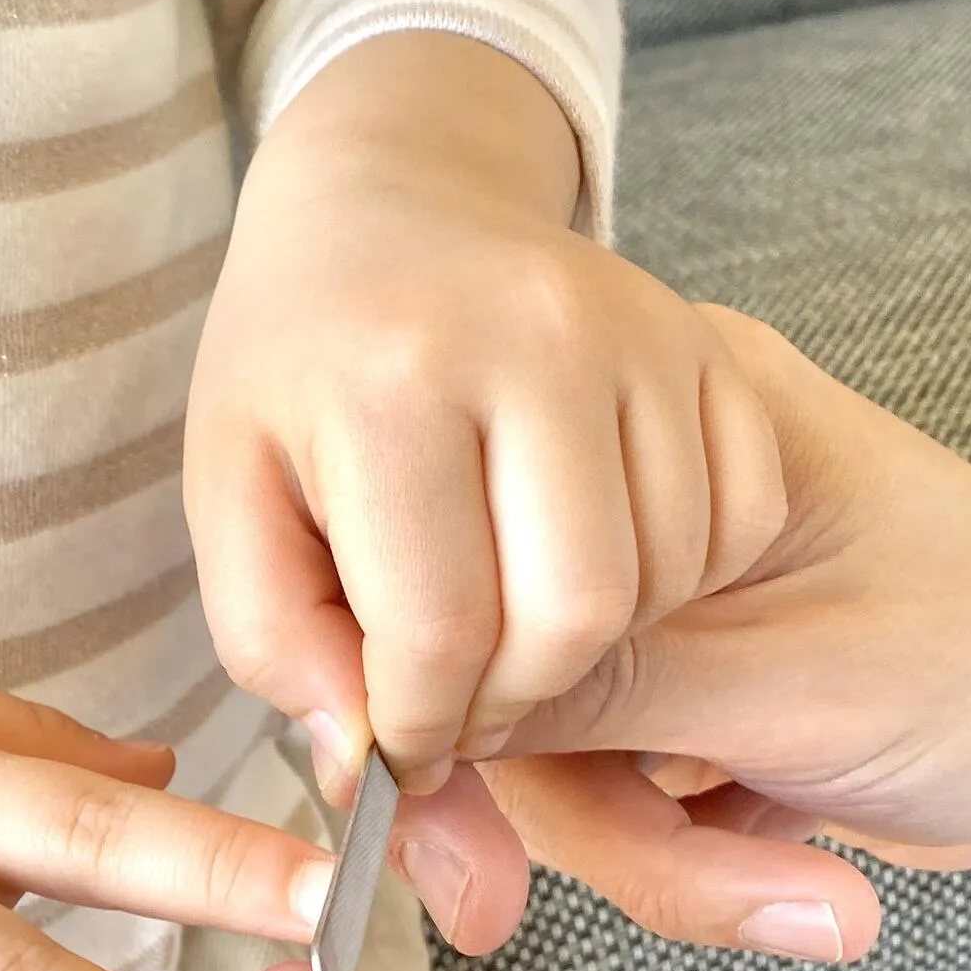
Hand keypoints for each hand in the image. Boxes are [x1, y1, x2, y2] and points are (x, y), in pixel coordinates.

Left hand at [187, 32, 786, 947]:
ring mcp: (640, 332)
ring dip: (593, 646)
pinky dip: (676, 583)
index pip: (437, 630)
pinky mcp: (708, 343)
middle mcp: (534, 339)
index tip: (401, 741)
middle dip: (519, 699)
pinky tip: (593, 563)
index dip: (419, 727)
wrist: (392, 198)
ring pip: (661, 581)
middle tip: (468, 701)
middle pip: (574, 615)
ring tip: (514, 623)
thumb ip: (281, 650)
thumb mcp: (236, 501)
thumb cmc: (301, 368)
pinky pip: (734, 523)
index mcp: (394, 380)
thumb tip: (371, 772)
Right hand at [484, 311, 970, 957]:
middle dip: (567, 805)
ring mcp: (677, 601)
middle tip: (605, 901)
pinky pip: (613, 779)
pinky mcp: (696, 688)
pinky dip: (667, 853)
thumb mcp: (797, 681)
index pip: (497, 538)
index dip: (457, 684)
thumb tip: (428, 712)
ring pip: (559, 741)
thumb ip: (602, 692)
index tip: (442, 803)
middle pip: (515, 655)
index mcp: (686, 417)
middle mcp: (660, 499)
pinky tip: (780, 876)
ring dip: (640, 852)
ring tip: (797, 906)